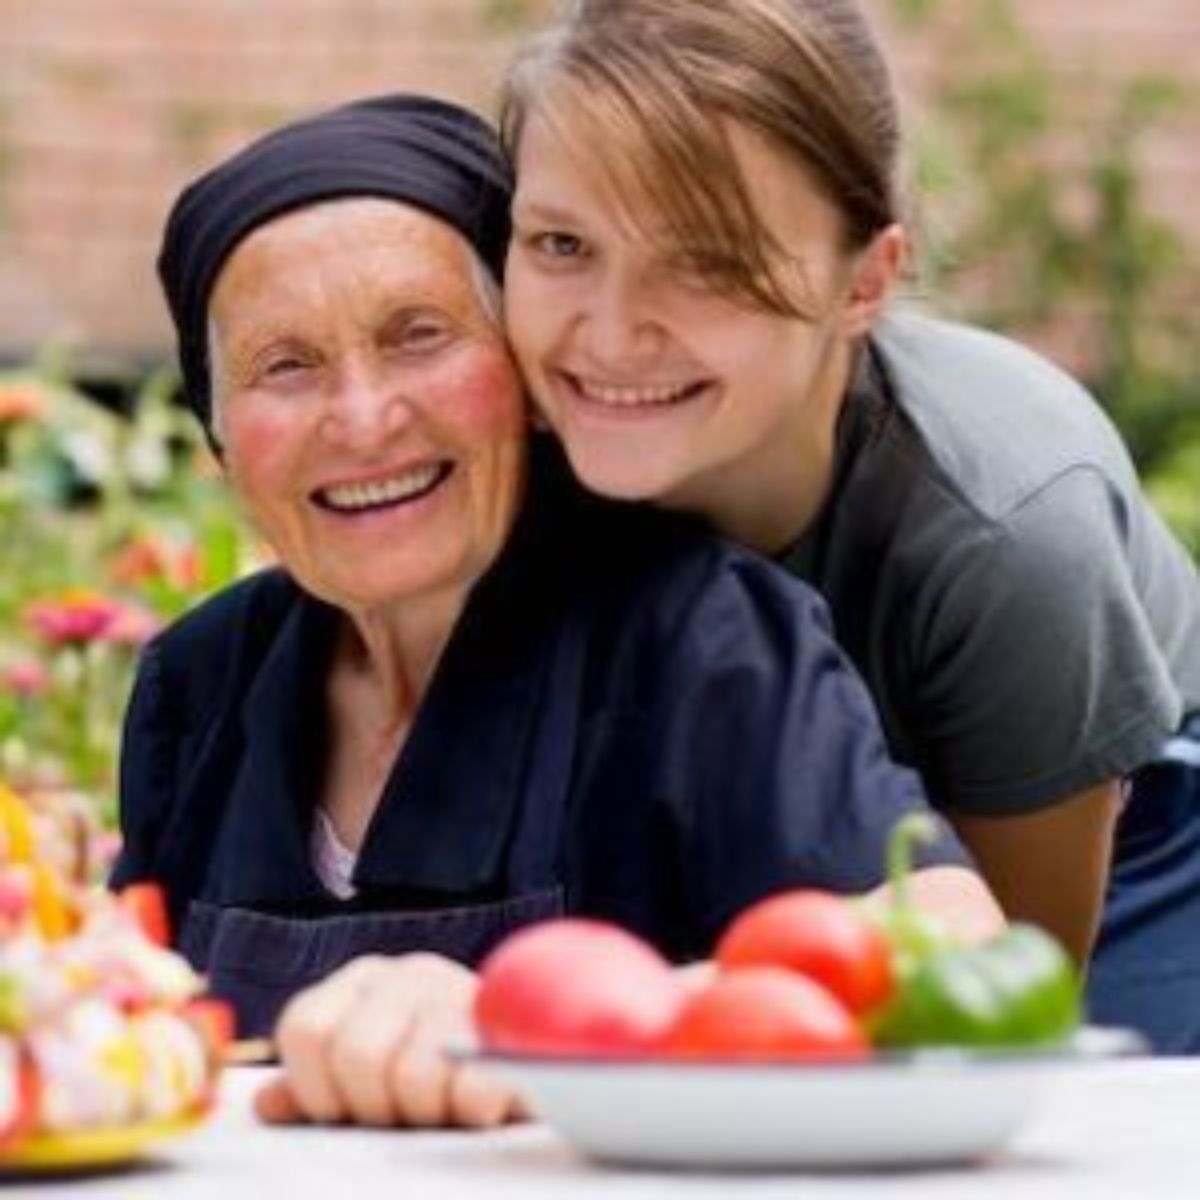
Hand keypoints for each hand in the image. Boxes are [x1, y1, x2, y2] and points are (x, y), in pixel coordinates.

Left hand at [254, 953, 526, 1128]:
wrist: (529, 1064)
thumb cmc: (435, 1082)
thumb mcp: (368, 1081)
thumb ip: (317, 1087)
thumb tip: (268, 1103)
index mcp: (364, 980)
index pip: (305, 1029)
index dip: (316, 1089)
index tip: (344, 1113)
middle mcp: (410, 973)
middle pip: (355, 1055)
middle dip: (373, 1107)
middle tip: (401, 1115)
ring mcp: (461, 995)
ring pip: (412, 1075)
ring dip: (426, 1114)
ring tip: (443, 1108)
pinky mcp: (510, 1032)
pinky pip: (472, 1087)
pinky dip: (471, 1111)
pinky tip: (479, 1107)